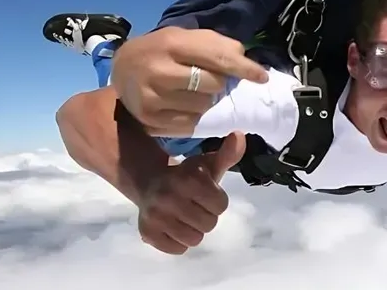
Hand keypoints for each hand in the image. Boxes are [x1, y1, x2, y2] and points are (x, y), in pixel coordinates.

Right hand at [111, 27, 267, 135]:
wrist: (121, 67)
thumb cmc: (163, 50)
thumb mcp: (186, 37)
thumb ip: (216, 45)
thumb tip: (245, 62)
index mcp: (172, 43)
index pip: (217, 57)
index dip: (244, 68)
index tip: (262, 77)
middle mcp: (159, 70)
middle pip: (214, 84)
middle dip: (219, 83)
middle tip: (208, 79)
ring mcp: (151, 97)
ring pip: (204, 106)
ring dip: (207, 101)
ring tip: (192, 91)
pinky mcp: (149, 119)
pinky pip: (190, 124)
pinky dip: (194, 115)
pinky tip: (183, 104)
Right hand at [137, 131, 246, 254]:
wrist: (149, 182)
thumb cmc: (187, 175)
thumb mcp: (208, 164)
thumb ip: (228, 154)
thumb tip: (239, 136)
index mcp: (188, 179)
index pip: (221, 206)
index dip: (217, 201)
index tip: (207, 195)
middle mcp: (170, 197)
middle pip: (209, 224)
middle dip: (206, 216)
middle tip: (195, 206)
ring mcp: (156, 217)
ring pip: (194, 239)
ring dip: (194, 231)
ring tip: (186, 217)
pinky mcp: (147, 233)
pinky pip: (177, 249)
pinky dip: (179, 242)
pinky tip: (174, 226)